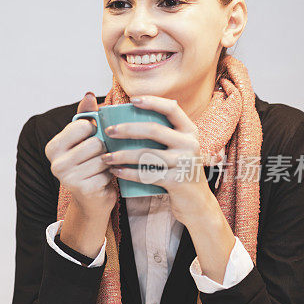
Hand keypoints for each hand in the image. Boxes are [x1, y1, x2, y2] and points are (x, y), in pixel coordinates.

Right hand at [45, 92, 117, 218]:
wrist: (91, 199)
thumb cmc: (88, 164)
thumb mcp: (84, 139)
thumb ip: (85, 116)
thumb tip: (88, 95)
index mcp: (53, 147)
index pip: (81, 126)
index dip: (94, 129)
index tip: (93, 136)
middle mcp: (56, 164)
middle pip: (94, 143)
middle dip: (104, 147)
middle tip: (100, 155)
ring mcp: (68, 179)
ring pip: (102, 158)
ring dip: (109, 161)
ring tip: (103, 167)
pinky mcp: (84, 190)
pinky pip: (107, 173)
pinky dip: (112, 175)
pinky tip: (105, 179)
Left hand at [100, 95, 215, 225]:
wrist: (197, 202)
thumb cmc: (179, 171)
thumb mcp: (179, 149)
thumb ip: (165, 134)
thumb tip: (131, 116)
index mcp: (190, 131)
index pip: (172, 108)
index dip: (152, 101)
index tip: (132, 100)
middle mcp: (190, 144)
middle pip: (154, 129)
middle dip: (127, 129)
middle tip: (108, 131)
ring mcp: (185, 163)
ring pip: (147, 154)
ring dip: (122, 155)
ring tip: (106, 157)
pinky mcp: (177, 181)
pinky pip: (147, 175)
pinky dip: (128, 173)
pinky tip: (115, 172)